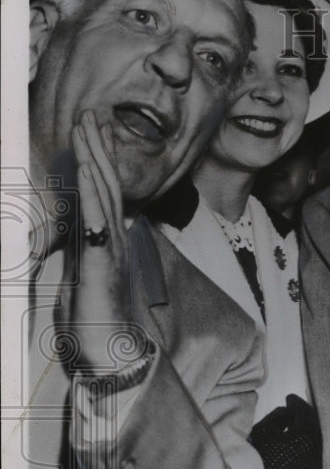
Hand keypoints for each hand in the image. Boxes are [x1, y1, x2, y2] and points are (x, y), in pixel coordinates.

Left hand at [61, 110, 133, 371]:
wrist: (112, 356)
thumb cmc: (96, 326)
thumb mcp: (81, 283)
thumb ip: (82, 258)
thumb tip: (77, 242)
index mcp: (107, 242)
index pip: (103, 193)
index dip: (98, 160)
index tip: (93, 131)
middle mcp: (113, 239)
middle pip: (106, 183)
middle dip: (98, 146)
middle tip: (93, 112)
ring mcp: (111, 248)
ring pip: (103, 193)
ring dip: (95, 157)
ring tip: (89, 126)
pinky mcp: (102, 261)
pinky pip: (97, 220)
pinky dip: (92, 191)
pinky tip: (88, 167)